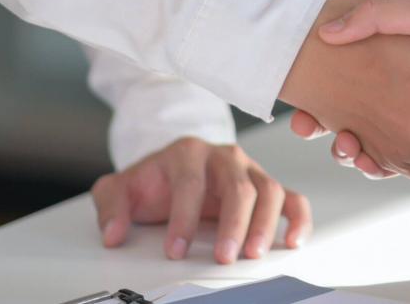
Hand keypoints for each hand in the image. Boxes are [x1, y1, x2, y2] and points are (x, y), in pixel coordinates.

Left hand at [91, 137, 310, 263]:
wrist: (173, 167)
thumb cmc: (153, 181)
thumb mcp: (121, 187)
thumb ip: (111, 206)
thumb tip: (114, 234)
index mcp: (187, 153)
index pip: (190, 183)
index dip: (183, 218)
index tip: (175, 250)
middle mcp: (223, 157)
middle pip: (237, 186)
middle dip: (232, 224)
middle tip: (223, 257)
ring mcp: (248, 170)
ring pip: (268, 189)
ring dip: (265, 223)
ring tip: (254, 253)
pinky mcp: (264, 185)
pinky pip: (292, 197)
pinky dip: (298, 217)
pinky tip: (294, 241)